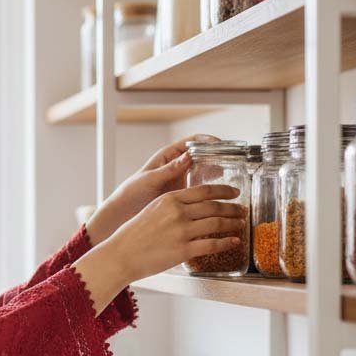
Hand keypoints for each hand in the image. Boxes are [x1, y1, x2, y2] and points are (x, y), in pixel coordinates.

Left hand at [84, 133, 218, 244]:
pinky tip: (220, 199)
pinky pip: (200, 191)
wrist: (122, 215)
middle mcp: (177, 166)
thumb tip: (189, 156)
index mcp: (168, 156)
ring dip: (218, 176)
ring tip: (230, 182)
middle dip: (218, 158)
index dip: (208, 140)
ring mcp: (181, 181)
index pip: (192, 141)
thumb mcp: (149, 180)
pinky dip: (211, 192)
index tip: (222, 145)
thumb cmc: (130, 194)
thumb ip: (168, 169)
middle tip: (233, 165)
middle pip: (203, 156)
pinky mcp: (183, 197)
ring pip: (205, 173)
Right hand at [104, 183, 246, 284]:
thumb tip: (191, 207)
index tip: (234, 193)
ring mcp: (182, 231)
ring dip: (232, 223)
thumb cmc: (133, 235)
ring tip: (240, 223)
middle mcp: (178, 212)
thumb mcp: (153, 210)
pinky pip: (212, 245)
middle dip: (232, 207)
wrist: (121, 254)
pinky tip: (234, 241)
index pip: (204, 191)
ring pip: (217, 223)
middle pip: (214, 206)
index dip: (223, 191)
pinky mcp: (184, 250)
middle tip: (241, 209)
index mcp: (170, 199)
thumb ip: (172, 206)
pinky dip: (226, 242)